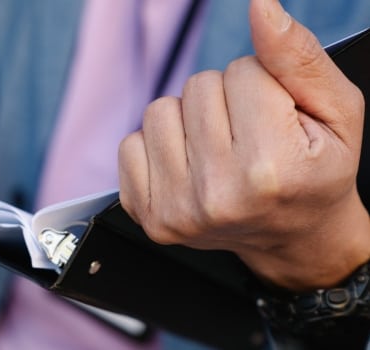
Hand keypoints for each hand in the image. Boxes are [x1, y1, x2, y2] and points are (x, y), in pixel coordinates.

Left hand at [119, 0, 369, 290]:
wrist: (294, 236)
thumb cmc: (316, 171)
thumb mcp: (336, 112)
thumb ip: (298, 57)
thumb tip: (260, 8)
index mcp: (269, 169)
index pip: (242, 72)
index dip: (262, 86)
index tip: (276, 120)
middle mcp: (217, 194)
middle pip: (197, 87)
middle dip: (224, 99)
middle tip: (248, 137)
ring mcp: (176, 210)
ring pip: (159, 110)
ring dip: (187, 120)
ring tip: (219, 150)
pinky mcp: (148, 216)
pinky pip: (129, 144)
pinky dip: (157, 146)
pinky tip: (189, 167)